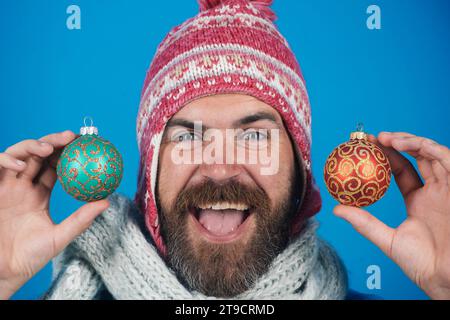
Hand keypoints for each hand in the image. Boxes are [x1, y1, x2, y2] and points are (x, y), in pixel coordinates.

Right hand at [0, 131, 109, 299]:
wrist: (3, 272)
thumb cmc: (30, 257)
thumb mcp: (60, 236)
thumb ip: (81, 219)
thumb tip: (106, 201)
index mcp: (39, 194)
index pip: (54, 166)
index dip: (68, 153)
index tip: (86, 145)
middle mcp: (22, 186)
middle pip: (38, 154)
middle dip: (54, 141)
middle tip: (72, 137)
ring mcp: (5, 187)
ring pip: (18, 155)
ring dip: (33, 146)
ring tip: (49, 147)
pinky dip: (7, 160)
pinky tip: (22, 166)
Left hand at [334, 132, 449, 299]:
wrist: (447, 278)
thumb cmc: (423, 265)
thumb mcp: (388, 239)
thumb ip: (365, 223)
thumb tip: (336, 209)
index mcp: (419, 200)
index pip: (401, 169)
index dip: (384, 155)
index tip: (364, 145)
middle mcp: (435, 190)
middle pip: (417, 156)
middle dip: (395, 142)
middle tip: (372, 138)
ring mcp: (448, 188)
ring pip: (432, 153)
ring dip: (410, 141)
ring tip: (386, 140)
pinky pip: (448, 162)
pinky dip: (430, 149)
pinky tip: (410, 146)